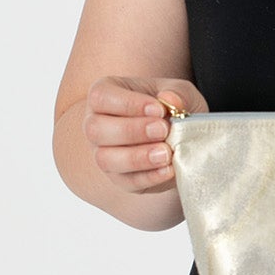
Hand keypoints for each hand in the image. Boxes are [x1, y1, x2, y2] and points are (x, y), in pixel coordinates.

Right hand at [83, 76, 208, 195]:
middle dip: (130, 130)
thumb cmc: (170, 108)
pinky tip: (169, 170)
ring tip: (166, 153)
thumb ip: (176, 93)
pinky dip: (149, 177)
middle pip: (96, 129)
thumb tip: (170, 100)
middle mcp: (96, 126)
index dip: (128, 103)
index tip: (159, 109)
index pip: (101, 97)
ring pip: (105, 159)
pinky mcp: (120, 179)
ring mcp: (104, 154)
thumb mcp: (178, 92)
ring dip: (137, 158)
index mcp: (103, 97)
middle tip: (163, 130)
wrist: (179, 137)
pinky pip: (127, 182)